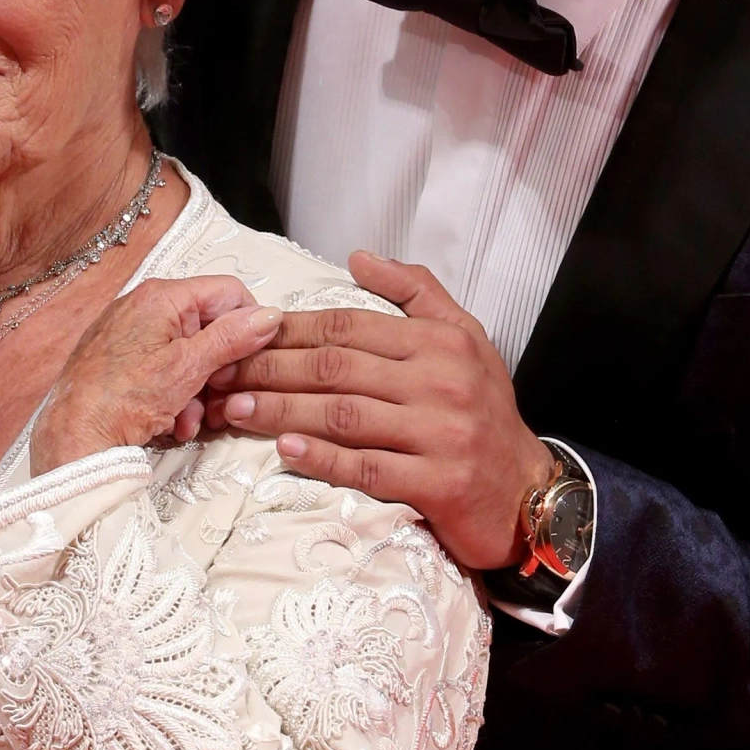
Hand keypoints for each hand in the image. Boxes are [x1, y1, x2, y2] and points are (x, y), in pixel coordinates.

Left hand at [29, 275, 282, 473]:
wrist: (74, 435)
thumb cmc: (123, 398)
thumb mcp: (189, 368)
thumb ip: (232, 339)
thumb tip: (269, 316)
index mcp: (162, 295)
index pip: (228, 292)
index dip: (247, 325)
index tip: (251, 358)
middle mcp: (143, 305)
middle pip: (207, 327)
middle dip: (218, 369)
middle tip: (220, 399)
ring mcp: (129, 332)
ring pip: (187, 354)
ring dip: (197, 391)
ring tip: (188, 421)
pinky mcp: (118, 357)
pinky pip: (162, 368)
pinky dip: (172, 395)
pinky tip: (169, 423)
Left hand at [203, 250, 554, 569]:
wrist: (527, 492)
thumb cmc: (486, 413)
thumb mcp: (466, 339)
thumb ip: (416, 293)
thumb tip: (360, 257)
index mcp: (440, 342)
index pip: (349, 327)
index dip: (290, 330)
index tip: (244, 335)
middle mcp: (440, 382)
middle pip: (336, 369)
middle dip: (270, 368)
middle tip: (222, 373)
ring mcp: (439, 434)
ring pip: (342, 416)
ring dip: (281, 411)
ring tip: (235, 409)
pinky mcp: (437, 483)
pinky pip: (366, 468)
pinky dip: (322, 458)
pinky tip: (284, 451)